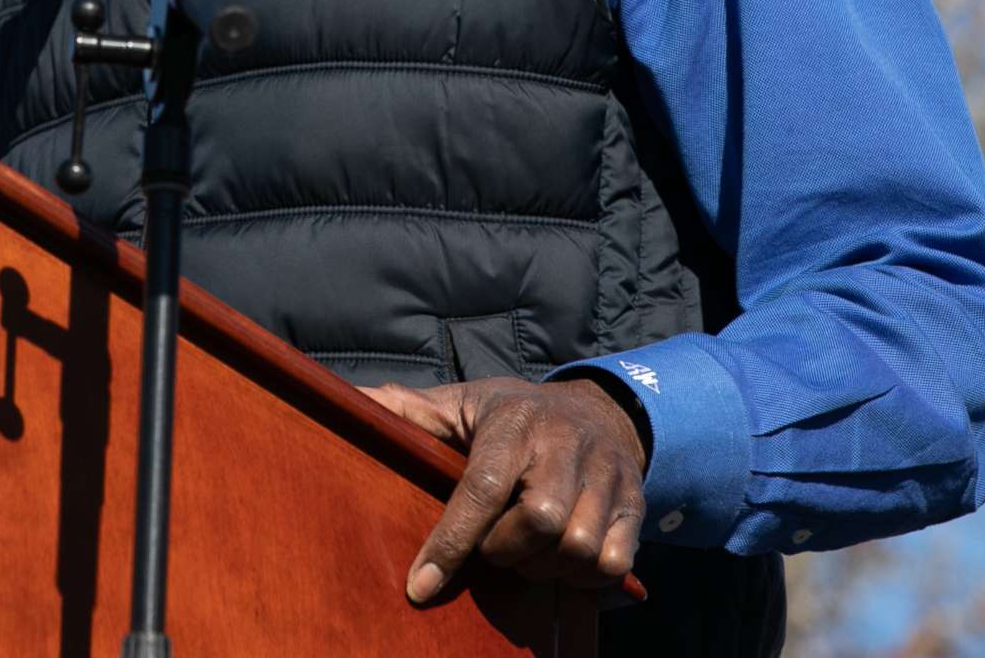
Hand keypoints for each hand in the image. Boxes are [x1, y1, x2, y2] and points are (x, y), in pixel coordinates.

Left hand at [360, 376, 649, 603]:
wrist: (600, 408)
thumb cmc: (513, 415)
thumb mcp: (461, 403)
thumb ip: (407, 410)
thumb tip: (348, 399)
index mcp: (515, 420)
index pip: (482, 487)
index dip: (450, 541)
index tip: (419, 585)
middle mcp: (567, 443)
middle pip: (541, 522)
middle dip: (505, 551)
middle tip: (492, 548)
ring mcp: (608, 474)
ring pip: (578, 548)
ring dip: (543, 568)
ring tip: (524, 554)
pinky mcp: (636, 504)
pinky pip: (613, 563)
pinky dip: (582, 577)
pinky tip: (560, 562)